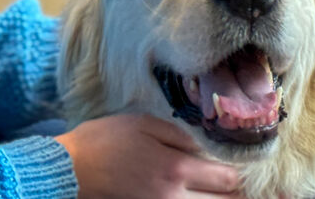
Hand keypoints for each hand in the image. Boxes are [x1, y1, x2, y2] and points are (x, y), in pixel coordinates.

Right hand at [55, 114, 240, 197]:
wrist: (72, 169)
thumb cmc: (107, 140)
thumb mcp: (146, 124)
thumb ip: (183, 136)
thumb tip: (210, 146)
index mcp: (176, 168)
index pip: (227, 180)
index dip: (241, 175)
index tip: (243, 167)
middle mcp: (173, 197)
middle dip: (235, 193)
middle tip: (239, 183)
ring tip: (223, 191)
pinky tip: (201, 196)